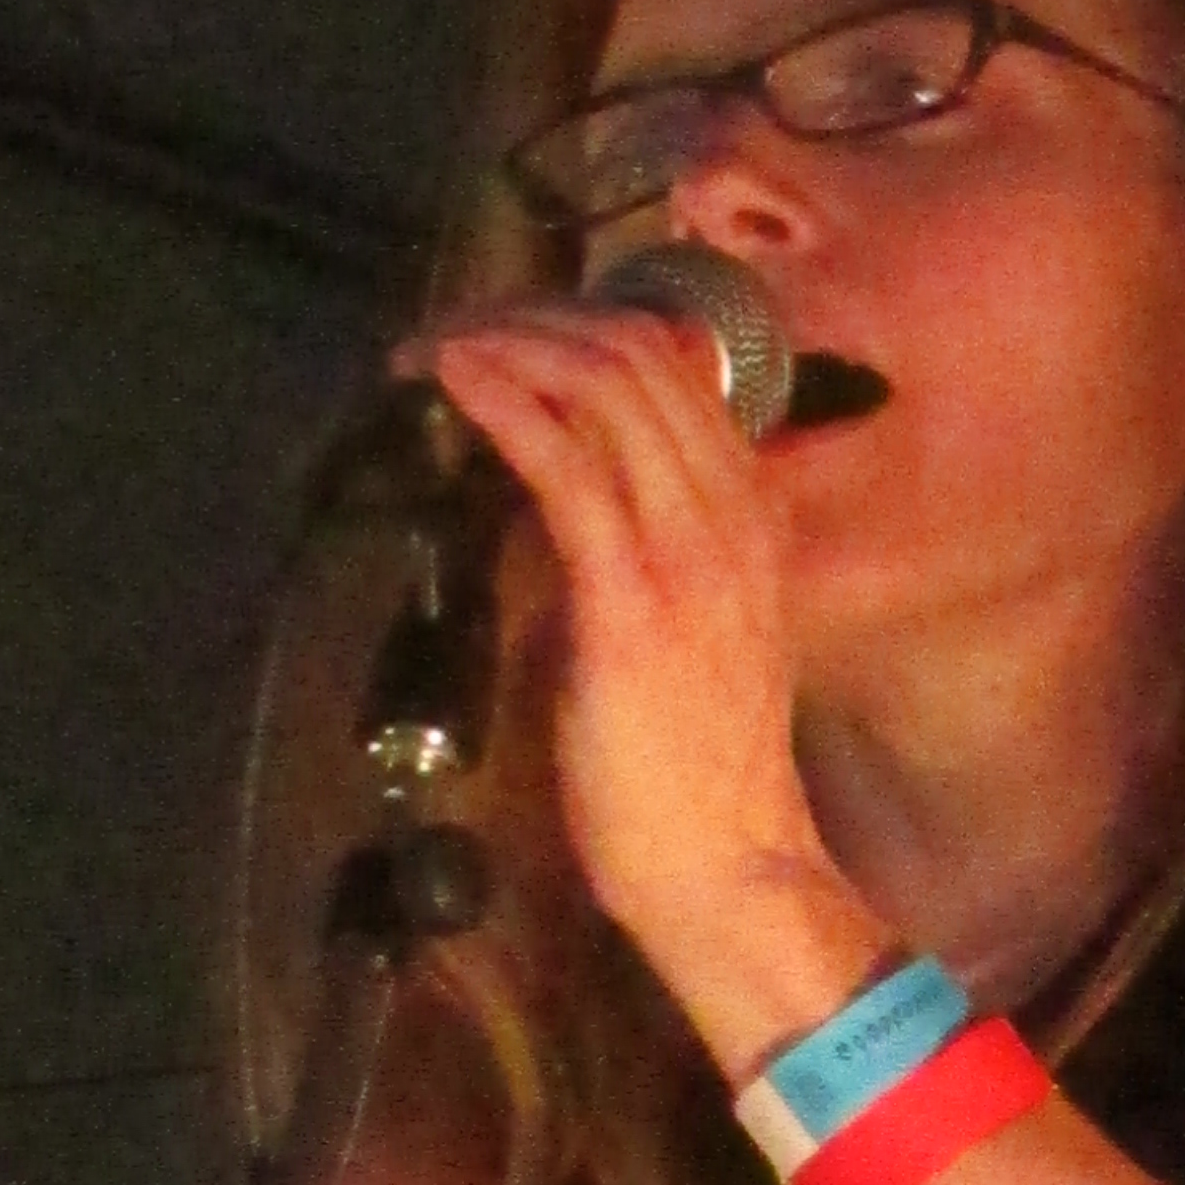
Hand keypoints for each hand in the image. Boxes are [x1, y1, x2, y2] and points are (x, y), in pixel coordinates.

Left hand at [420, 309, 879, 1072]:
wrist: (726, 862)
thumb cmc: (687, 770)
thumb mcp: (670, 627)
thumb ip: (627, 549)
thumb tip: (550, 497)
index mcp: (745, 514)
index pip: (676, 369)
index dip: (583, 329)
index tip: (507, 335)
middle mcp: (728, 511)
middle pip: (637, 353)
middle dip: (534, 322)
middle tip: (454, 332)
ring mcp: (687, 548)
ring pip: (605, 386)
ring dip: (508, 348)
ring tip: (438, 347)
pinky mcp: (631, 594)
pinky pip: (566, 461)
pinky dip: (503, 401)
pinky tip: (451, 381)